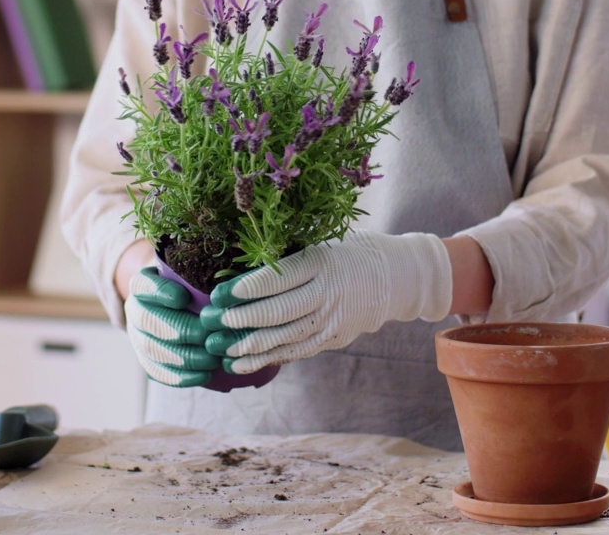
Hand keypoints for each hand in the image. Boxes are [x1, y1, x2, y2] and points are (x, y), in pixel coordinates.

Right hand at [124, 267, 218, 386]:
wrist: (175, 307)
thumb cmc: (190, 287)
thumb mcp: (192, 276)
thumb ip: (201, 278)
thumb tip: (223, 287)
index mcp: (142, 285)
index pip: (144, 286)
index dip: (160, 292)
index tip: (183, 298)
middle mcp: (135, 310)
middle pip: (148, 320)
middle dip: (179, 329)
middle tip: (206, 335)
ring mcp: (137, 337)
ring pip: (152, 349)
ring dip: (184, 357)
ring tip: (211, 359)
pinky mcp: (146, 360)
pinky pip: (158, 372)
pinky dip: (181, 377)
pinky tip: (204, 375)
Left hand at [199, 230, 452, 374]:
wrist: (395, 277)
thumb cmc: (347, 252)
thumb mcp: (321, 243)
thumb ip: (288, 257)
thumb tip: (240, 270)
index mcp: (321, 262)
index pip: (279, 277)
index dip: (248, 288)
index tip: (221, 293)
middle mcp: (327, 293)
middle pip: (279, 311)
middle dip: (242, 320)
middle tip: (213, 322)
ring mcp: (331, 320)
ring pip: (285, 337)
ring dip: (250, 346)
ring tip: (221, 349)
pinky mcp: (332, 338)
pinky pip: (296, 351)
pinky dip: (268, 359)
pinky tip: (242, 364)